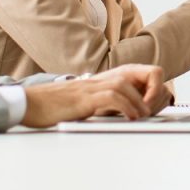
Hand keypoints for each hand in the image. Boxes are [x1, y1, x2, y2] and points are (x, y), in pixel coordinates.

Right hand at [22, 64, 165, 127]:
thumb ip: (114, 104)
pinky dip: (125, 106)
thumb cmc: (60, 106)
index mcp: (109, 78)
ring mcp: (93, 86)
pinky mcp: (84, 98)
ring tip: (144, 116)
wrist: (32, 104)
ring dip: (141, 102)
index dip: (156, 88)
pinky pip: (112, 96)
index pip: (146, 73)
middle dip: (155, 92)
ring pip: (128, 85)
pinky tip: (130, 117)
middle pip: (144, 73)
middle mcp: (104, 78)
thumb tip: (139, 115)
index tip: (156, 106)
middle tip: (155, 111)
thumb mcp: (94, 104)